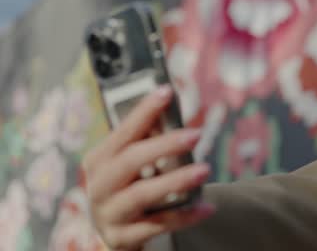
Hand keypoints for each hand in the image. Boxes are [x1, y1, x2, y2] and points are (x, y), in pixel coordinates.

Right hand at [82, 86, 214, 250]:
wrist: (117, 232)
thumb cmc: (130, 186)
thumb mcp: (133, 165)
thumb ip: (149, 142)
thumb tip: (175, 112)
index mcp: (100, 159)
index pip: (123, 131)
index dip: (144, 111)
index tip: (166, 91)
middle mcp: (99, 186)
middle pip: (130, 161)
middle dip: (164, 145)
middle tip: (196, 134)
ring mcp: (108, 214)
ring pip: (141, 195)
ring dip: (175, 181)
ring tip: (204, 170)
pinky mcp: (121, 238)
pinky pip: (156, 226)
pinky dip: (184, 216)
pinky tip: (206, 207)